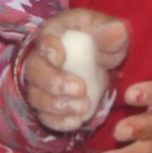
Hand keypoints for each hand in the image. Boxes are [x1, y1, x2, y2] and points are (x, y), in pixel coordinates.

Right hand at [24, 8, 127, 134]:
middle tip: (80, 89)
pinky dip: (58, 121)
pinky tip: (76, 122)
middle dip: (54, 82)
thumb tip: (116, 31)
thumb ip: (112, 32)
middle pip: (35, 71)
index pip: (43, 38)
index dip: (48, 48)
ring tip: (83, 107)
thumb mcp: (111, 32)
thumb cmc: (101, 40)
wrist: (98, 60)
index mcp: (55, 33)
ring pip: (37, 96)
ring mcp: (41, 84)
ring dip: (58, 105)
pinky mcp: (47, 105)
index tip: (60, 57)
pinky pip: (45, 116)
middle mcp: (41, 58)